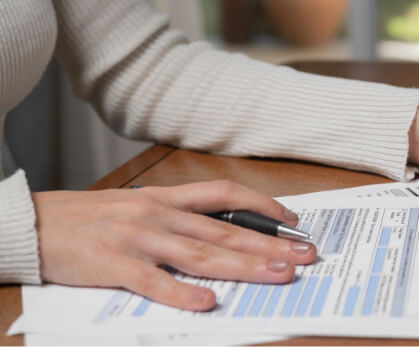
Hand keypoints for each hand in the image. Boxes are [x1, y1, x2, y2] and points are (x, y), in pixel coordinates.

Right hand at [33, 180, 315, 310]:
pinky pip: (153, 281)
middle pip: (224, 230)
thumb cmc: (87, 218)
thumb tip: (221, 235)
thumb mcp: (138, 208)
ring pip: (201, 253)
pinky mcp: (113, 264)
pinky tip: (207, 302)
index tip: (292, 222)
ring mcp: (137, 238)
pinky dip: (181, 293)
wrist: (32, 223)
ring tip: (278, 274)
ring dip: (244, 265)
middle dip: (269, 244)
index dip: (263, 207)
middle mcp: (158, 213)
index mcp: (166, 198)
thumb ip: (177, 218)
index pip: (226, 196)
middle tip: (305, 255)